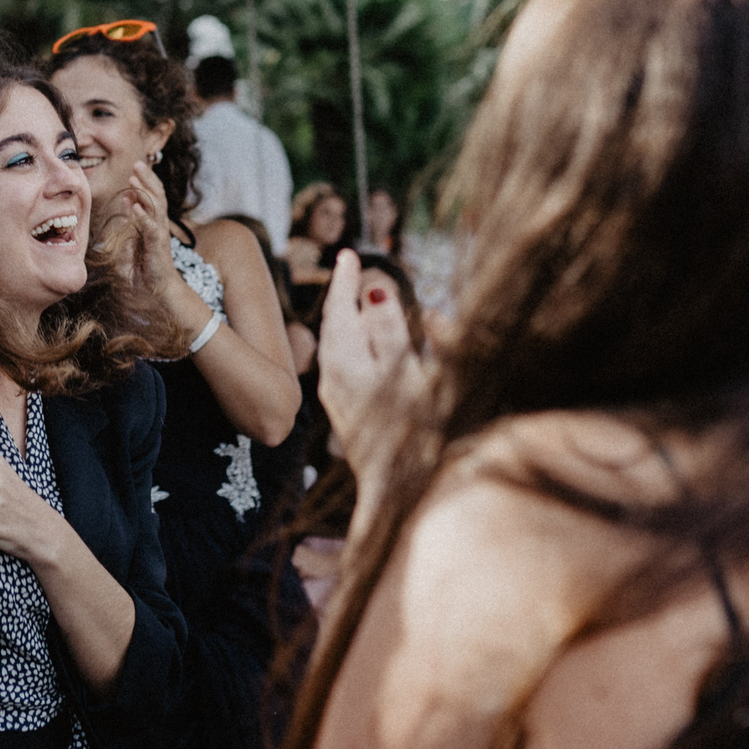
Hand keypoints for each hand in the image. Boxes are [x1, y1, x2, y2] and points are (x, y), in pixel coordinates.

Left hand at [117, 160, 200, 325]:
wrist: (157, 292)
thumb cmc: (144, 271)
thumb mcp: (129, 248)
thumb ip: (127, 229)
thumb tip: (126, 208)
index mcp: (152, 225)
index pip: (149, 200)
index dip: (141, 185)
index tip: (131, 174)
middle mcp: (158, 226)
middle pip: (156, 197)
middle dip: (146, 179)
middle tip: (137, 164)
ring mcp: (159, 236)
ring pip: (155, 207)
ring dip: (145, 191)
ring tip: (135, 178)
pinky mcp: (158, 247)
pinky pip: (150, 229)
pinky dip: (142, 216)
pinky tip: (134, 206)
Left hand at [317, 250, 427, 467]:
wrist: (403, 495)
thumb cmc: (414, 433)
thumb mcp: (409, 373)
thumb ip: (391, 331)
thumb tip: (374, 290)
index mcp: (345, 365)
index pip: (339, 310)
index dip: (345, 281)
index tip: (347, 254)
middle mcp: (334, 381)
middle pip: (338, 327)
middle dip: (347, 297)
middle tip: (352, 268)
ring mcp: (340, 400)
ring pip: (343, 347)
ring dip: (354, 320)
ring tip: (362, 297)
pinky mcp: (351, 415)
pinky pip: (349, 367)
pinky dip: (359, 345)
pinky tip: (371, 343)